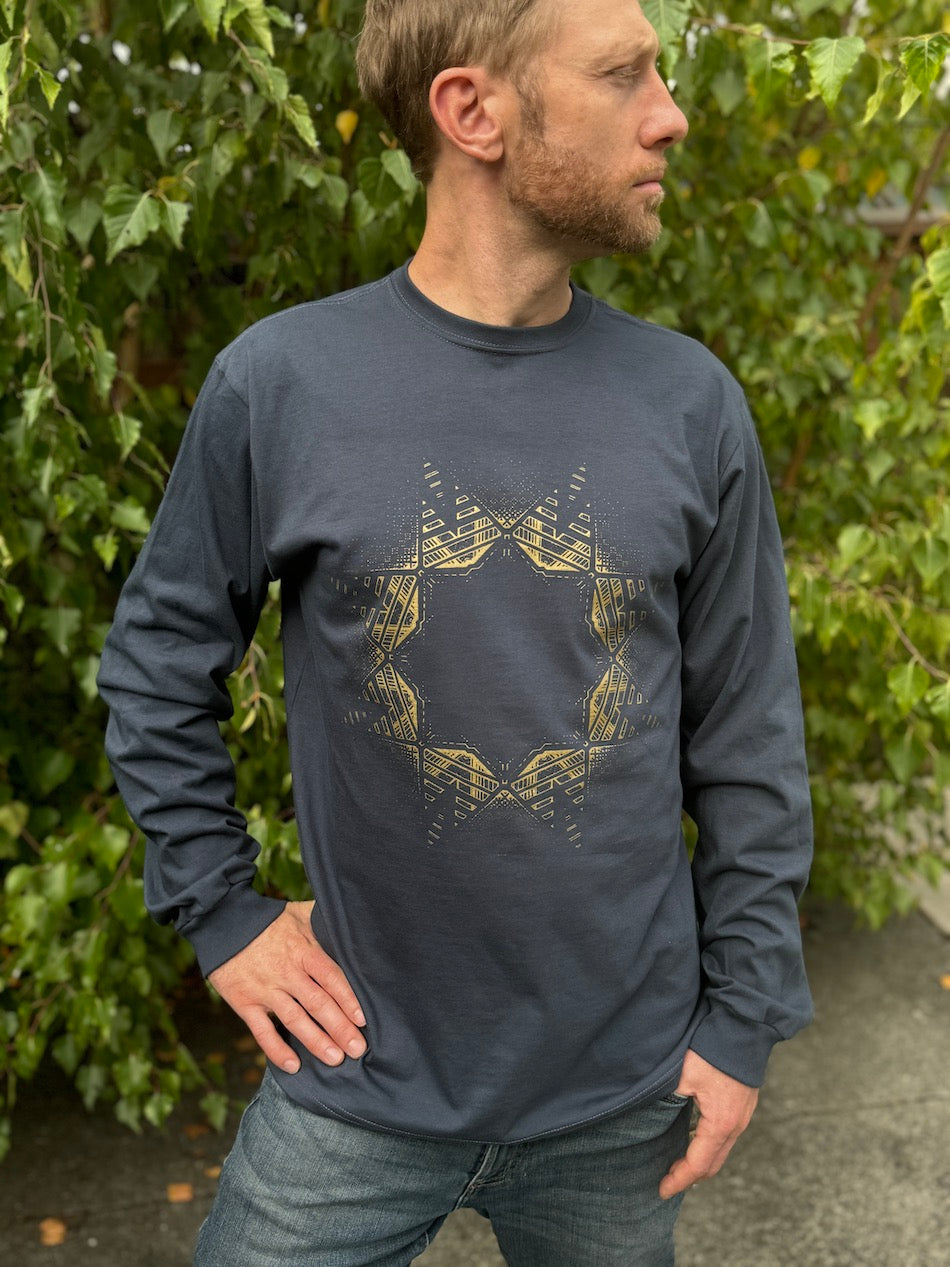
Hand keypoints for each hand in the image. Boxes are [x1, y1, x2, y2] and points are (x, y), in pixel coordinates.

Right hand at [208, 900, 366, 1072]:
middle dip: (339, 1027)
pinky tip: (293, 1066)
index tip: (362, 1019)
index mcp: (303, 950)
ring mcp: (265, 989)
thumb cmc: (267, 919)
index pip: (330, 977)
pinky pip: (262, 1030)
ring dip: (315, 1041)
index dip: (347, 998)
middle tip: (358, 1048)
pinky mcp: (244, 1002)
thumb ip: (323, 919)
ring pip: (294, 1019)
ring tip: (335, 1059)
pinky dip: (276, 1049)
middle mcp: (286, 972)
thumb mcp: (298, 912)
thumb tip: (352, 917)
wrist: (223, 923)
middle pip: (317, 1003)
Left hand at [658, 1049, 757, 1199]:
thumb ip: (667, 1097)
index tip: (661, 1190)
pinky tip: (694, 1139)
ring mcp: (743, 1116)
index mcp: (720, 1123)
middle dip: (690, 1177)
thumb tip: (650, 1112)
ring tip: (678, 1165)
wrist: (744, 1028)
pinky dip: (709, 1146)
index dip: (679, 1179)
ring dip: (701, 1162)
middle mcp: (736, 1125)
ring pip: (721, 1151)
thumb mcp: (683, 1075)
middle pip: (713, 1164)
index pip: (698, 1164)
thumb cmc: (712, 1050)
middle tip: (667, 1182)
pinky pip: (726, 1136)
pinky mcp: (744, 1105)